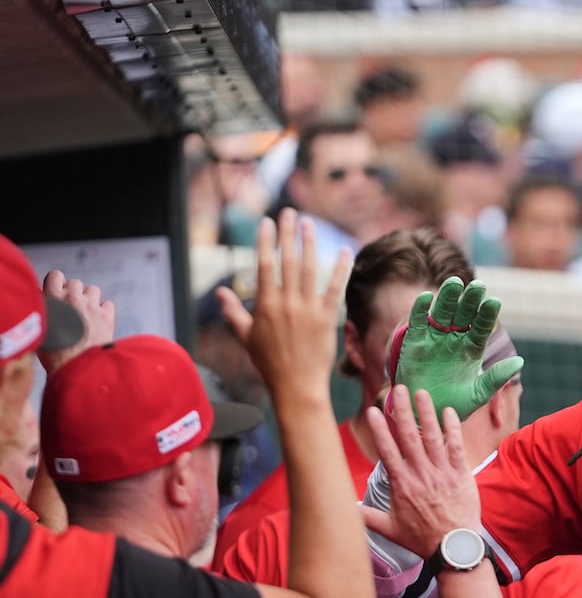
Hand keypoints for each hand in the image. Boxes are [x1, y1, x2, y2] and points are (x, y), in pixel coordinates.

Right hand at [37, 271, 115, 374]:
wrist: (75, 369)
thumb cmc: (53, 353)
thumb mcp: (39, 329)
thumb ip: (44, 311)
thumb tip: (47, 305)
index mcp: (52, 298)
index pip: (56, 275)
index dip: (57, 284)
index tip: (58, 295)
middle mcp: (73, 298)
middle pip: (75, 282)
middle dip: (74, 293)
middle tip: (71, 309)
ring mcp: (91, 306)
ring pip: (93, 290)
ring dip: (90, 299)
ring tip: (85, 314)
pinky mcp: (107, 317)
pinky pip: (108, 304)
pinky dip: (104, 310)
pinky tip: (99, 322)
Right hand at [219, 210, 349, 403]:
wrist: (296, 385)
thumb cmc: (269, 363)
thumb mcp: (246, 336)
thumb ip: (233, 311)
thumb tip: (221, 291)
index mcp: (265, 305)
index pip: (264, 265)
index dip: (265, 241)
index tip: (267, 222)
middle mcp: (286, 303)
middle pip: (287, 260)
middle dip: (288, 233)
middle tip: (290, 212)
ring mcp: (308, 310)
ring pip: (310, 269)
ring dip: (309, 243)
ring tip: (309, 224)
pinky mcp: (328, 319)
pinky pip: (335, 288)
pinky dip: (340, 269)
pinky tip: (344, 251)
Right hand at [361, 386, 479, 555]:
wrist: (454, 547)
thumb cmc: (422, 539)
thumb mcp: (389, 529)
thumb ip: (366, 516)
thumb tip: (344, 510)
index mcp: (402, 484)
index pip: (387, 451)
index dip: (380, 429)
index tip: (373, 410)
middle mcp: (421, 474)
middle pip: (410, 436)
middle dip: (403, 411)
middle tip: (398, 388)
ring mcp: (442, 472)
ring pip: (433, 437)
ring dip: (427, 412)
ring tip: (421, 392)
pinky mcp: (461, 473)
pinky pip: (456, 446)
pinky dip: (452, 428)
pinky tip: (448, 411)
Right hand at [392, 277, 523, 421]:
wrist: (424, 415)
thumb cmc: (454, 405)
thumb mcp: (477, 395)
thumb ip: (496, 378)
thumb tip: (520, 361)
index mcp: (473, 349)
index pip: (483, 326)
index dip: (488, 314)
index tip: (495, 301)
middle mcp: (455, 339)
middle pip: (464, 314)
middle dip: (471, 300)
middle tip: (479, 286)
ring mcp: (435, 338)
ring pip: (443, 313)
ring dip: (448, 298)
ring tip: (455, 283)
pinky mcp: (414, 342)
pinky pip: (417, 322)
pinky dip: (420, 309)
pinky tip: (427, 298)